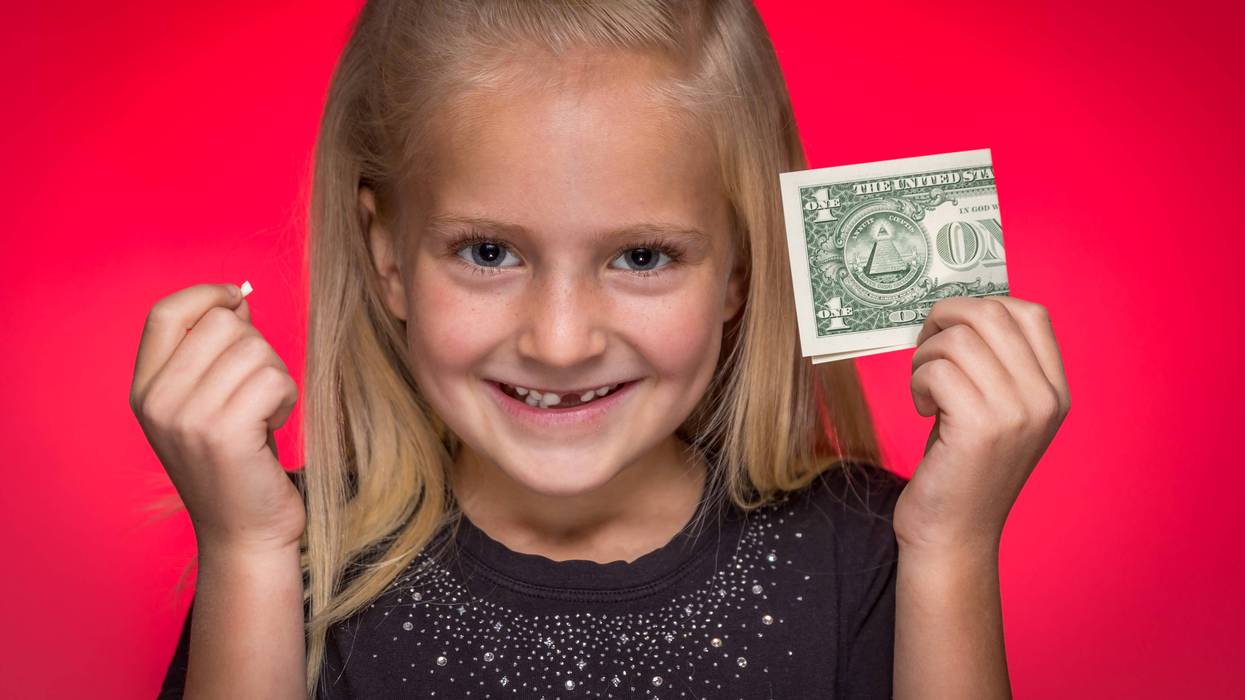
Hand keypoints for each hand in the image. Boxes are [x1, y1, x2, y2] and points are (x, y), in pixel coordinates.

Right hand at [129, 283, 304, 553]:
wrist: (243, 534)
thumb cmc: (237, 465)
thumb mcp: (210, 403)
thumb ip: (214, 353)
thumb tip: (235, 300)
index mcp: (146, 390)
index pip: (166, 314)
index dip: (206, 294)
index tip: (238, 299)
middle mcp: (158, 401)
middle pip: (221, 324)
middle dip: (255, 347)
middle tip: (257, 391)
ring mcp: (187, 417)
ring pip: (254, 349)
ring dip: (275, 376)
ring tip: (264, 414)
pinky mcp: (224, 434)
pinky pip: (274, 378)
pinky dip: (285, 398)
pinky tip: (273, 427)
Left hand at [894, 295, 1070, 555]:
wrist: (954, 534)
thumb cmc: (962, 468)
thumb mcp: (995, 411)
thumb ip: (994, 365)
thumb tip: (958, 308)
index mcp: (1054, 390)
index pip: (1029, 313)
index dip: (980, 307)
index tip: (951, 330)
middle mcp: (1044, 399)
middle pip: (990, 313)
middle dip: (944, 320)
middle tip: (925, 351)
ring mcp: (1017, 413)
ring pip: (957, 339)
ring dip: (925, 357)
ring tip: (924, 389)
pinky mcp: (981, 428)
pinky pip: (937, 371)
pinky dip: (918, 382)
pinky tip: (924, 409)